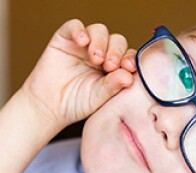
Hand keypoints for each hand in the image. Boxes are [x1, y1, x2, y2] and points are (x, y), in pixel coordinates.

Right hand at [21, 19, 135, 130]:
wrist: (48, 106)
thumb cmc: (77, 104)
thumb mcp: (98, 98)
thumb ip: (113, 86)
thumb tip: (129, 77)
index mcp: (115, 68)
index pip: (128, 56)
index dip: (130, 59)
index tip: (129, 67)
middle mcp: (102, 54)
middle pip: (117, 41)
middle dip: (116, 51)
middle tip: (109, 65)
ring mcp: (84, 45)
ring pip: (99, 31)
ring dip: (100, 42)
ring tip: (95, 58)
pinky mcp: (65, 38)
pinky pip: (74, 26)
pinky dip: (79, 30)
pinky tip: (82, 41)